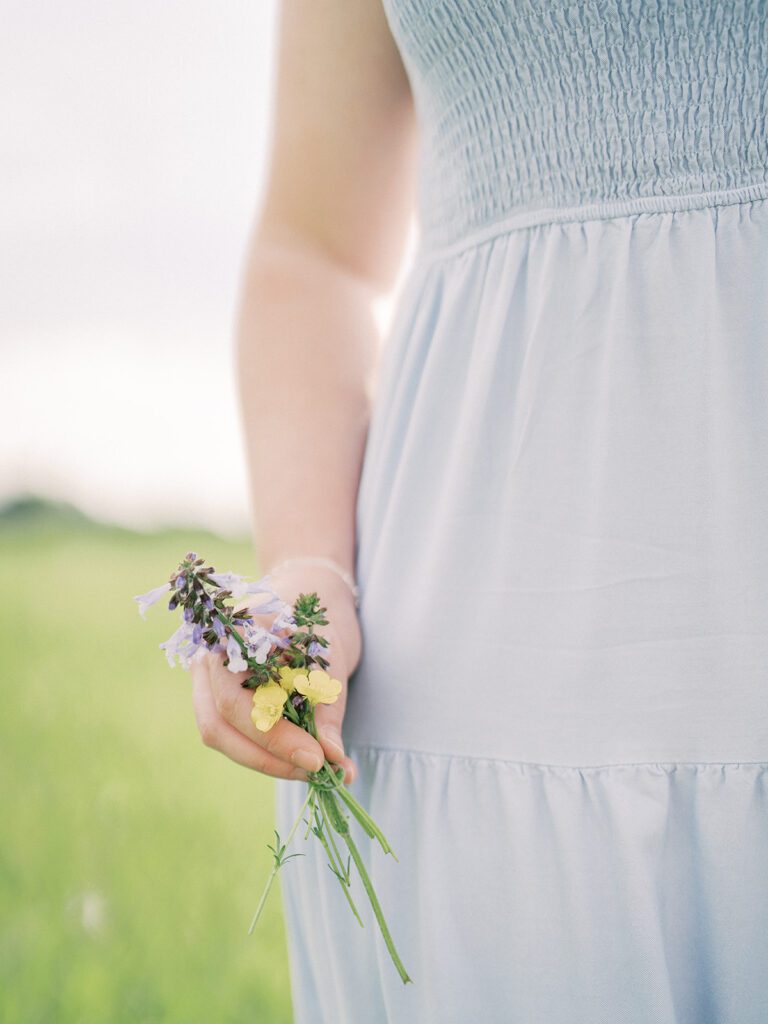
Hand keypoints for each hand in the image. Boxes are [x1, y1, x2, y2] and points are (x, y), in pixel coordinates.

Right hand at [190, 567, 360, 783]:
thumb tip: (336, 763)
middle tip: (315, 769)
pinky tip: (297, 755)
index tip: (317, 759)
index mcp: (229, 637)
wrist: (309, 589)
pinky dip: (263, 749)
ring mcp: (206, 677)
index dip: (274, 738)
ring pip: (220, 734)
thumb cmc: (320, 617)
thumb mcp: (333, 657)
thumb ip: (329, 709)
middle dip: (268, 756)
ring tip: (311, 767)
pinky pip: (231, 731)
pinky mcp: (217, 695)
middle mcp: (207, 657)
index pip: (237, 701)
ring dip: (265, 759)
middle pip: (218, 725)